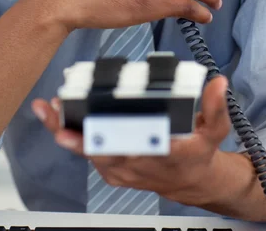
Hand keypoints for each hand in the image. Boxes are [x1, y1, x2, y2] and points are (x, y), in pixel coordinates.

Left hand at [31, 76, 231, 205]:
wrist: (192, 182)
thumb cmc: (199, 152)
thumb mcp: (216, 131)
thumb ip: (216, 107)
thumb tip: (217, 83)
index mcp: (160, 154)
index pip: (129, 148)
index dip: (102, 140)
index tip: (84, 128)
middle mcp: (136, 165)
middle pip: (98, 149)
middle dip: (71, 130)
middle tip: (53, 109)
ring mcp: (121, 170)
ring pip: (88, 152)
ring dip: (65, 131)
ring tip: (48, 109)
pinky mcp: (113, 171)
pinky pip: (89, 155)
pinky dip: (72, 138)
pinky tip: (58, 119)